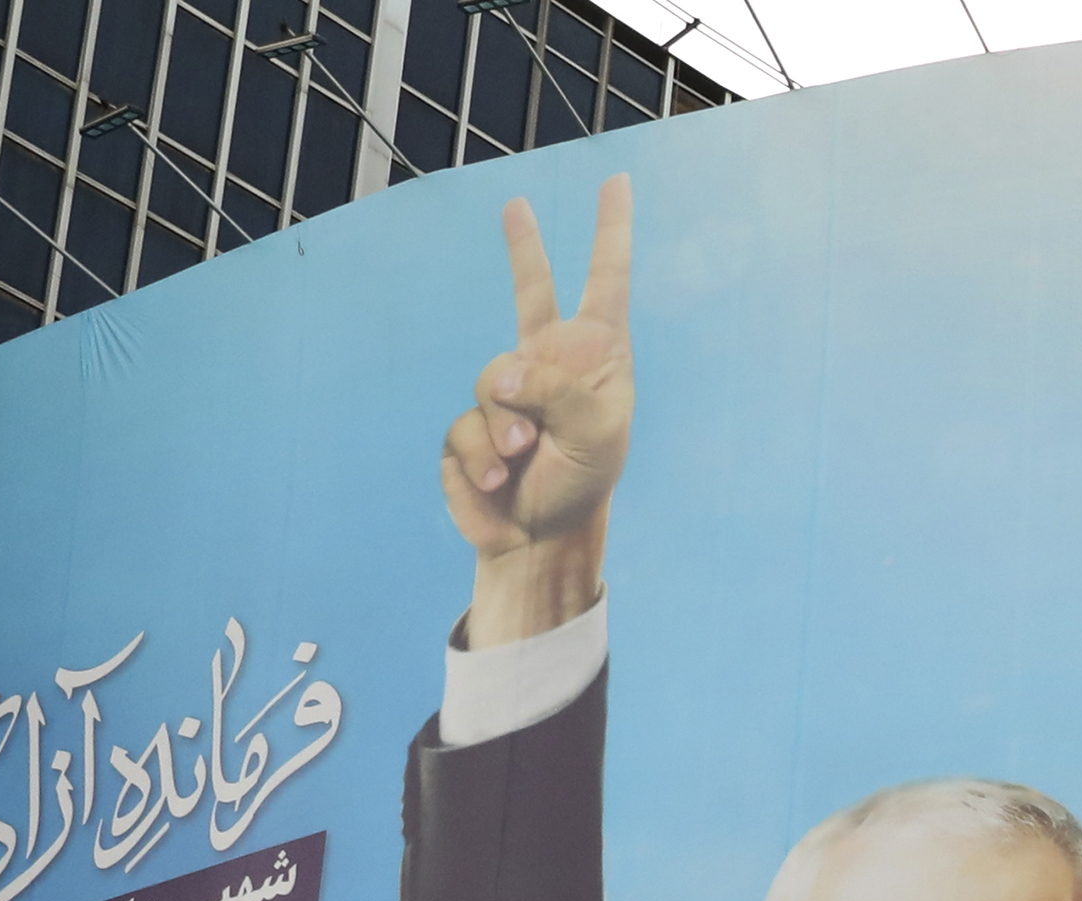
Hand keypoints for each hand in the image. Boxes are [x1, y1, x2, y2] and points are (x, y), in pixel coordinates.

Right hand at [442, 174, 632, 639]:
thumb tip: (505, 373)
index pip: (606, 283)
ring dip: (506, 429)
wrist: (539, 537)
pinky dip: (482, 458)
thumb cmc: (583, 482)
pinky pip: (464, 428)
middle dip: (524, 249)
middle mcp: (550, 361)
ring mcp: (507, 389)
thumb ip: (558, 390)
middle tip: (515, 208)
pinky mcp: (469, 422)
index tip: (617, 182)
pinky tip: (501, 481)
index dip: (610, 232)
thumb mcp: (596, 435)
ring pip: (490, 382)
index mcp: (595, 357)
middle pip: (530, 291)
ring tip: (526, 459)